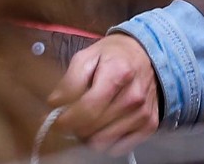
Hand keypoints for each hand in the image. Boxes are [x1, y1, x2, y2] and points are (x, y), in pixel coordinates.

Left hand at [47, 33, 158, 153]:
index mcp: (118, 73)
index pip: (87, 109)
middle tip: (71, 118)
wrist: (145, 55)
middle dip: (75, 127)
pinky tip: (103, 127)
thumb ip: (69, 81)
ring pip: (103, 143)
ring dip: (89, 136)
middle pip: (93, 128)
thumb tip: (54, 104)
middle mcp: (134, 96)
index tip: (54, 121)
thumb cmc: (112, 56)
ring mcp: (143, 113)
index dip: (66, 120)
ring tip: (87, 121)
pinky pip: (118, 149)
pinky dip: (105, 142)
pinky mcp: (150, 126)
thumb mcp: (86, 57)